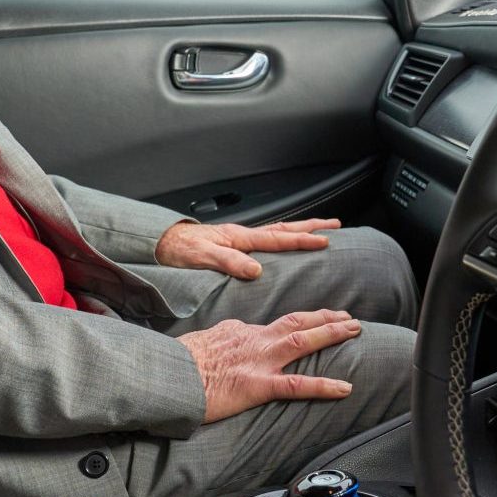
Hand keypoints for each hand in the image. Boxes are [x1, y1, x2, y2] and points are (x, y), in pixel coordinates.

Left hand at [155, 219, 341, 279]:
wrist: (162, 243)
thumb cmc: (179, 250)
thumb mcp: (202, 258)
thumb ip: (229, 262)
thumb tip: (256, 270)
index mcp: (239, 238)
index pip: (278, 238)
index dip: (302, 240)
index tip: (324, 241)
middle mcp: (243, 235)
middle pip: (284, 228)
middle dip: (310, 226)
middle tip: (335, 226)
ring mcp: (240, 238)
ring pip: (278, 231)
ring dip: (300, 229)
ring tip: (320, 230)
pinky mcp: (234, 244)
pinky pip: (267, 239)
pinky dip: (283, 237)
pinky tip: (287, 242)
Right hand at [179, 310, 361, 422]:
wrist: (166, 375)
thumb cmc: (176, 363)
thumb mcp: (199, 342)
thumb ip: (219, 338)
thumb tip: (226, 333)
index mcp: (238, 333)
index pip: (273, 324)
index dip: (297, 322)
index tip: (312, 321)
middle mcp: (253, 341)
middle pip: (296, 323)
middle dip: (325, 318)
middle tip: (348, 316)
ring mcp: (258, 362)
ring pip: (303, 342)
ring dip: (332, 334)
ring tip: (355, 330)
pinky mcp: (258, 385)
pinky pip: (297, 384)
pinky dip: (324, 385)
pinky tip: (345, 387)